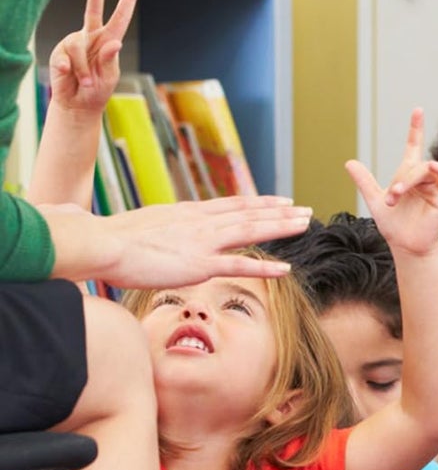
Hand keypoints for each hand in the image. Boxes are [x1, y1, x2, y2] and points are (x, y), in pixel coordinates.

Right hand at [44, 196, 312, 289]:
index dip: (260, 202)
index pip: (233, 204)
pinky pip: (239, 264)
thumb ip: (166, 230)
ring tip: (305, 224)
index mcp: (189, 213)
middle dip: (280, 212)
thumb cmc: (114, 240)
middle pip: (249, 213)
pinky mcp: (198, 264)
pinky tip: (286, 269)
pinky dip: (265, 266)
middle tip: (307, 210)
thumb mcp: (147, 227)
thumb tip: (168, 235)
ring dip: (280, 227)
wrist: (100, 243)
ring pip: (251, 230)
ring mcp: (202, 241)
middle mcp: (200, 222)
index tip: (282, 200)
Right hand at [48, 0, 137, 116]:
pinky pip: (65, 57)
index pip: (119, 20)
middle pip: (92, 11)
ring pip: (78, 47)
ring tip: (86, 82)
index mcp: (108, 42)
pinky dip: (70, 70)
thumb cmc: (97, 91)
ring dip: (83, 69)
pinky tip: (69, 75)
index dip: (126, 2)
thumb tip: (115, 42)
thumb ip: (109, 60)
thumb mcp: (108, 78)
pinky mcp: (60, 51)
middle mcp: (91, 38)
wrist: (77, 104)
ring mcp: (74, 42)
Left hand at [346, 108, 437, 259]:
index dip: (416, 129)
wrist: (406, 247)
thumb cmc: (394, 226)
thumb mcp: (376, 200)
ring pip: (426, 169)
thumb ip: (365, 181)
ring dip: (411, 180)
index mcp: (408, 176)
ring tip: (398, 195)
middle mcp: (423, 179)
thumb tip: (349, 162)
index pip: (414, 146)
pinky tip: (431, 167)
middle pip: (415, 164)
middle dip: (401, 179)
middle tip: (392, 197)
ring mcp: (435, 187)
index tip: (418, 110)